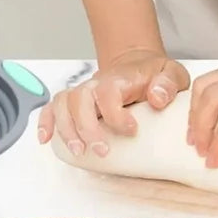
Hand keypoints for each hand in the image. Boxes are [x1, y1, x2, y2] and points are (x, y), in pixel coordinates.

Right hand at [38, 49, 189, 155]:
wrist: (137, 66)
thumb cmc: (153, 75)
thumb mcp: (172, 74)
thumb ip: (168, 84)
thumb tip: (157, 98)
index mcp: (119, 79)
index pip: (108, 92)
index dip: (115, 114)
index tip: (131, 130)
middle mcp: (95, 84)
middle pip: (79, 100)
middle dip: (87, 128)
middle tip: (102, 150)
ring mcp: (82, 93)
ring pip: (62, 105)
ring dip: (66, 129)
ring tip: (78, 151)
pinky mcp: (74, 102)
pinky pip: (52, 108)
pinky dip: (46, 122)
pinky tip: (46, 139)